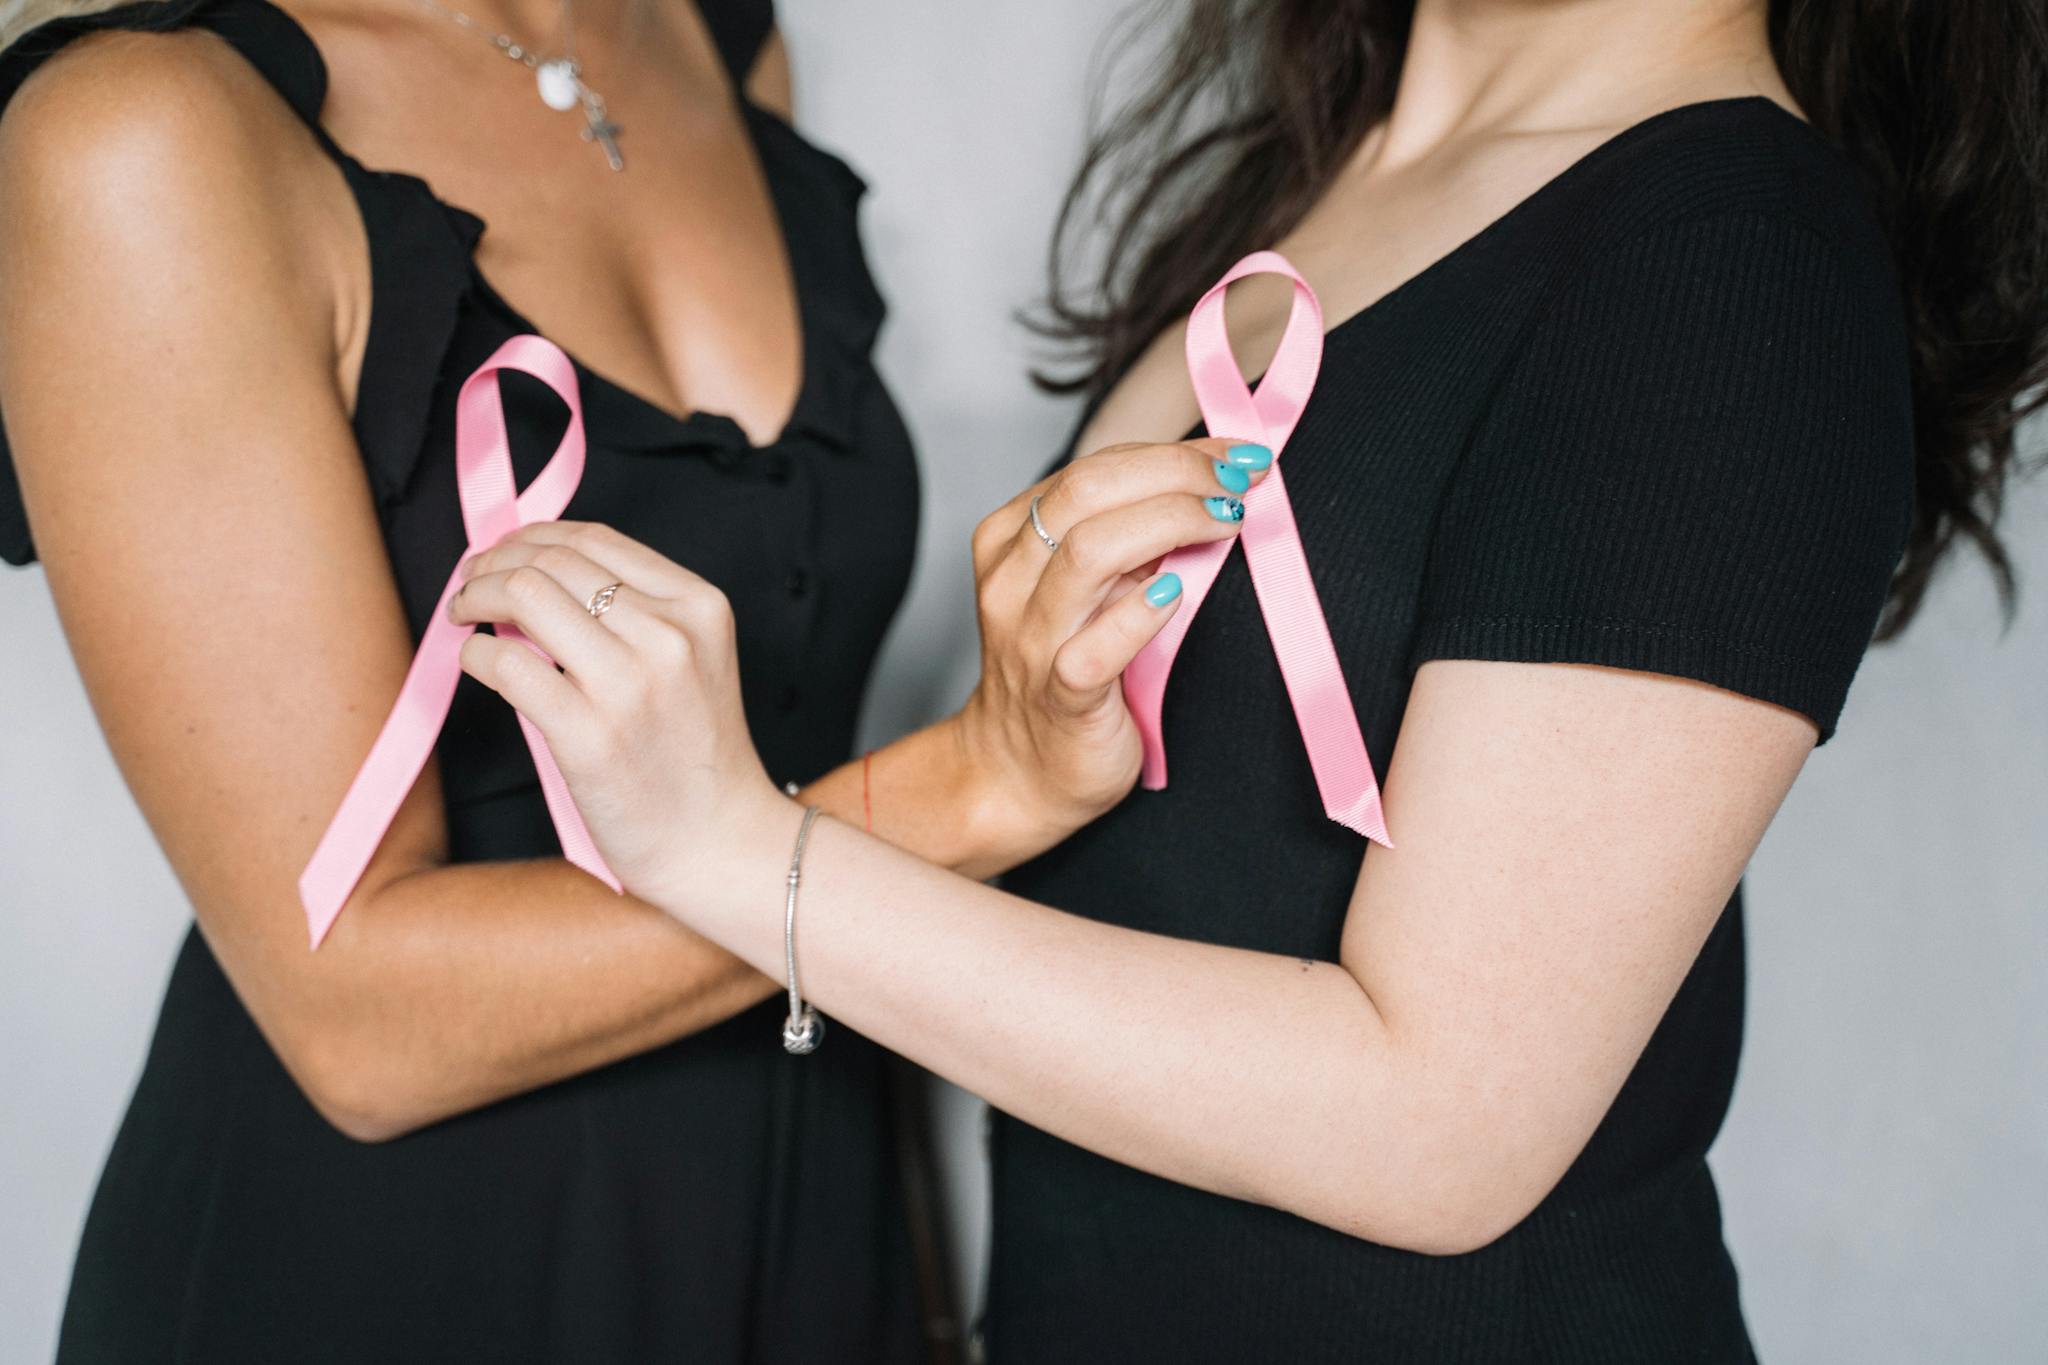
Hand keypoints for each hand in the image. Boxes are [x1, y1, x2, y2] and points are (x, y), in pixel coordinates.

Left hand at [446, 522, 787, 901]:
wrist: (719, 842)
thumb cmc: (697, 757)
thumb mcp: (694, 660)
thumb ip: (636, 613)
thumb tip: (534, 576)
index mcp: (698, 606)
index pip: (595, 540)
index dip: (532, 537)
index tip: (503, 553)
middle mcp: (668, 636)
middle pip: (553, 562)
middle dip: (493, 563)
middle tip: (469, 584)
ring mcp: (629, 684)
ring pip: (525, 596)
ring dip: (476, 596)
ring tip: (463, 615)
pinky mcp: (588, 735)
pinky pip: (506, 665)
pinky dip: (476, 655)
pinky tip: (477, 663)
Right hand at [952, 437, 1271, 861]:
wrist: (1022, 770)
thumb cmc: (1065, 669)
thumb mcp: (1088, 588)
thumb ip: (1129, 536)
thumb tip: (1213, 481)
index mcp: (1012, 539)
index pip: (1093, 467)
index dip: (1173, 452)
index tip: (1236, 453)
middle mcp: (1012, 581)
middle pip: (1088, 491)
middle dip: (1177, 473)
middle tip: (1242, 480)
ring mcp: (1031, 639)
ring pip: (1089, 552)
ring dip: (1171, 522)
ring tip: (1228, 521)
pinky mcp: (1060, 696)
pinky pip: (1095, 648)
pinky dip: (1140, 614)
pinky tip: (1178, 594)